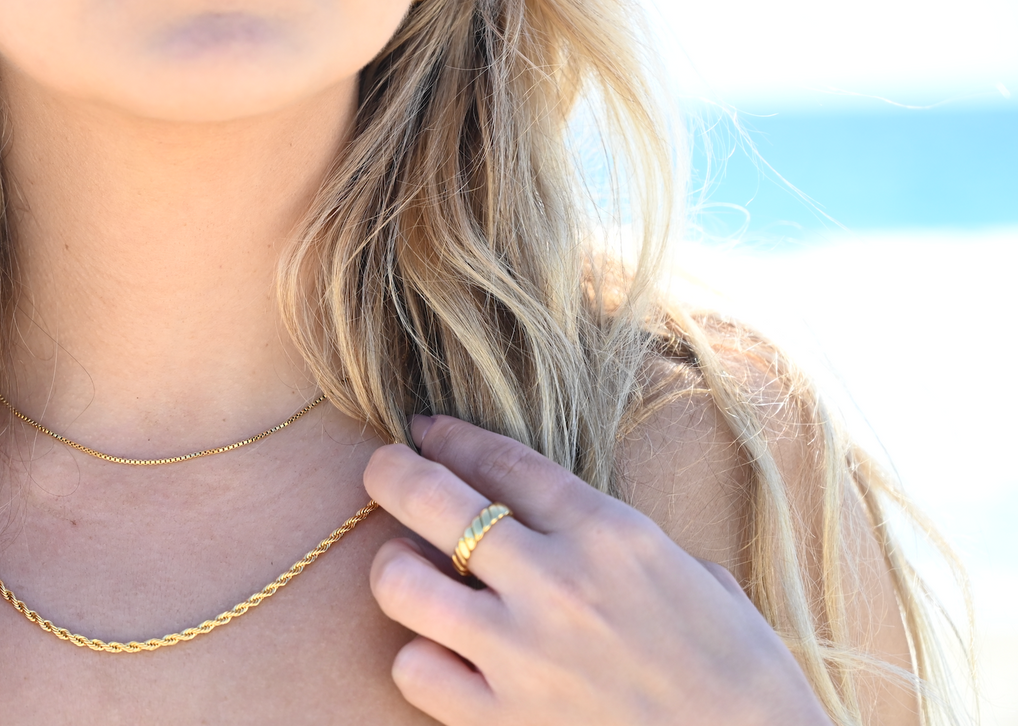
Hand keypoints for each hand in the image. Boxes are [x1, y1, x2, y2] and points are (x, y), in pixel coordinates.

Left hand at [363, 415, 832, 725]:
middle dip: (391, 472)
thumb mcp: (697, 579)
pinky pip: (414, 669)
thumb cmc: (743, 679)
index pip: (502, 461)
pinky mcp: (501, 721)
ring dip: (395, 569)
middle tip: (383, 470)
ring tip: (408, 574)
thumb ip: (619, 544)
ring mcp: (522, 654)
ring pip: (400, 582)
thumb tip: (570, 525)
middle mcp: (557, 583)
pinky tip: (441, 656)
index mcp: (612, 535)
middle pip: (430, 498)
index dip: (451, 437)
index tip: (424, 429)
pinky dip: (419, 658)